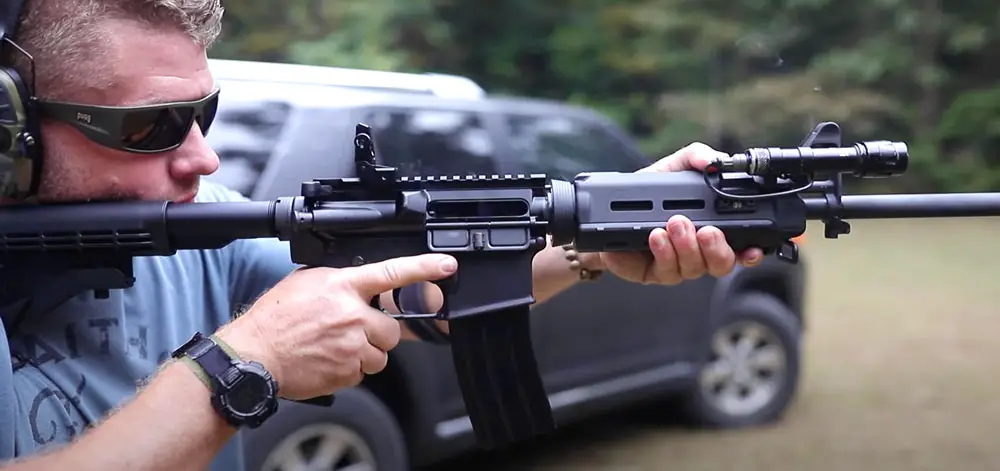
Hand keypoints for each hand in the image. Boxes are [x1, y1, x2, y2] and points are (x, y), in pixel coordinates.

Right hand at [217, 253, 457, 399]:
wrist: (254, 355)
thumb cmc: (275, 319)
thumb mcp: (307, 283)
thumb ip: (340, 282)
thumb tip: (362, 283)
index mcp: (343, 287)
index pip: (392, 273)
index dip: (424, 268)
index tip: (447, 266)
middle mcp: (352, 316)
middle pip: (393, 328)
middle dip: (378, 333)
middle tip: (353, 332)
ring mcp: (352, 347)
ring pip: (381, 355)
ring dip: (366, 353)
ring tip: (337, 348)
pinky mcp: (347, 373)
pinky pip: (364, 373)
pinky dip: (351, 370)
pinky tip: (329, 361)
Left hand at [591, 143, 764, 284]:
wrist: (609, 209)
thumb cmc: (648, 191)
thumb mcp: (674, 166)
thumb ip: (695, 157)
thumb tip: (711, 160)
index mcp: (713, 227)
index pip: (741, 246)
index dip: (751, 251)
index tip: (752, 247)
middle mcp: (700, 250)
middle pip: (722, 263)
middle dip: (717, 248)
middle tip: (706, 230)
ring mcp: (679, 264)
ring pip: (695, 267)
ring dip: (687, 246)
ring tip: (674, 224)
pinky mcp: (656, 272)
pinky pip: (667, 270)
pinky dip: (664, 252)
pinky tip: (656, 236)